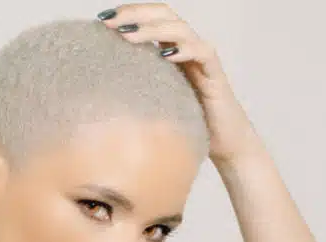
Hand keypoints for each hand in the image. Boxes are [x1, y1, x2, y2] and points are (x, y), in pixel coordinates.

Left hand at [96, 4, 258, 164]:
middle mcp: (187, 48)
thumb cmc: (188, 125)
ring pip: (179, 29)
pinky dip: (184, 49)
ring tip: (128, 35)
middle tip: (109, 21)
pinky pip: (201, 52)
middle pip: (163, 15)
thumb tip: (101, 94)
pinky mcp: (214, 74)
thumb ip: (136, 91)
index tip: (101, 19)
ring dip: (152, 29)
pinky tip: (165, 54)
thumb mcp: (154, 104)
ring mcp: (201, 58)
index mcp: (171, 51)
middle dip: (135, 13)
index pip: (151, 19)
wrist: (224, 143)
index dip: (129, 13)